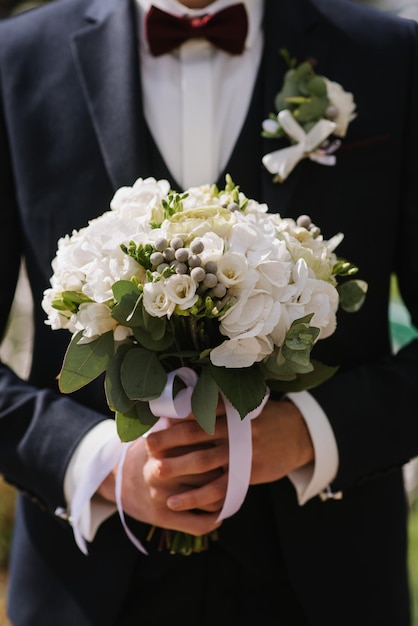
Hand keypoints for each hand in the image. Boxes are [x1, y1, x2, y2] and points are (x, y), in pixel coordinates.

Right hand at [98, 414, 228, 535]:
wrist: (117, 480)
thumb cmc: (147, 451)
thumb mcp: (159, 431)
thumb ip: (179, 420)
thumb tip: (205, 399)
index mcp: (160, 447)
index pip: (200, 442)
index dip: (220, 441)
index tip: (231, 439)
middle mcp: (160, 472)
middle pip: (208, 469)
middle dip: (225, 466)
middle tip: (236, 462)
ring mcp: (162, 497)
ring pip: (208, 497)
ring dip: (225, 492)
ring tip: (231, 485)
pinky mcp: (164, 518)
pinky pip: (198, 523)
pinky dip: (215, 519)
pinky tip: (221, 512)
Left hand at [160, 397, 313, 510]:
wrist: (298, 435)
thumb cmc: (264, 418)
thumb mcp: (244, 405)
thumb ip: (217, 406)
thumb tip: (180, 407)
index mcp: (232, 408)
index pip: (199, 408)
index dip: (175, 415)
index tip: (154, 419)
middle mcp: (235, 428)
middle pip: (196, 433)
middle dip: (169, 439)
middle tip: (148, 446)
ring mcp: (242, 452)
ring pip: (203, 461)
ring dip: (177, 467)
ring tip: (154, 472)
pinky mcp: (247, 474)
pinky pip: (217, 488)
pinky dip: (195, 497)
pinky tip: (176, 502)